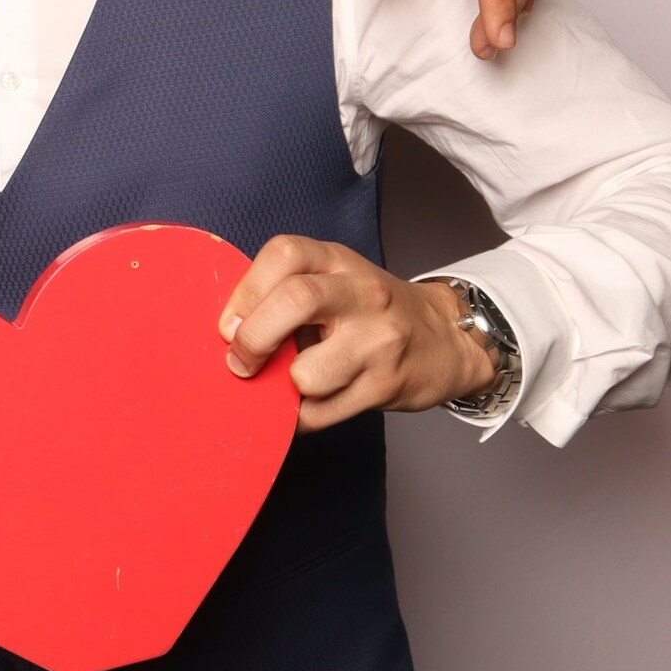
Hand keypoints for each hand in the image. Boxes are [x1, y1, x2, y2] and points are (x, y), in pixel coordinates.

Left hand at [220, 236, 500, 431]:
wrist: (446, 339)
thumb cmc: (369, 311)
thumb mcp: (333, 281)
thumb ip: (282, 293)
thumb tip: (223, 331)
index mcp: (339, 261)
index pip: (284, 254)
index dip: (244, 291)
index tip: (228, 324)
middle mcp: (363, 293)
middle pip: (295, 299)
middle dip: (254, 337)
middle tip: (240, 360)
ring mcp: (379, 340)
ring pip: (307, 373)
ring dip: (284, 388)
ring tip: (290, 382)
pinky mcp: (386, 384)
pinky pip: (322, 412)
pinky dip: (300, 416)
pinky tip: (307, 404)